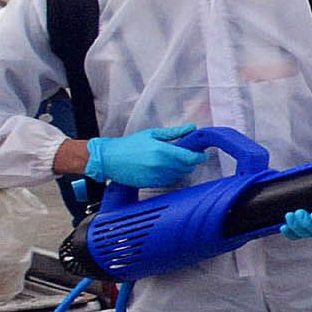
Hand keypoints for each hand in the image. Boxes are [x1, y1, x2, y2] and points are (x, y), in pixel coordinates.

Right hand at [83, 125, 205, 187]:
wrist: (109, 159)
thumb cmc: (129, 144)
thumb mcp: (152, 134)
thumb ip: (174, 133)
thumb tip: (191, 128)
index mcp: (162, 150)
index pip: (190, 157)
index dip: (200, 157)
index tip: (202, 154)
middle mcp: (161, 165)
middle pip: (187, 167)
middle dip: (191, 162)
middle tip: (187, 155)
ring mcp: (156, 176)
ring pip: (180, 175)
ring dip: (181, 169)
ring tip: (172, 161)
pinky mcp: (151, 183)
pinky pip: (169, 181)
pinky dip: (171, 175)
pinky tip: (163, 168)